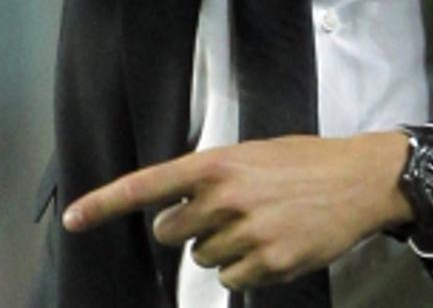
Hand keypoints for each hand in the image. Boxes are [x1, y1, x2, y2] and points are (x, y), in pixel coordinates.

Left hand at [63, 133, 414, 290]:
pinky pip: (232, 278)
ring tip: (259, 224)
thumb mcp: (253, 154)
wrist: (360, 180)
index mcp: (217, 164)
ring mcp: (247, 233)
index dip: (105, 204)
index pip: (147, 185)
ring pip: (202, 258)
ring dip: (221, 248)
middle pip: (170, 232)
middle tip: (224, 213)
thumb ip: (212, 178)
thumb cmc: (306, 162)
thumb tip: (177, 211)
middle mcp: (225, 198)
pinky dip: (245, 268)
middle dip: (187, 228)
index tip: (72, 219)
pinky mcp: (269, 263)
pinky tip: (273, 244)